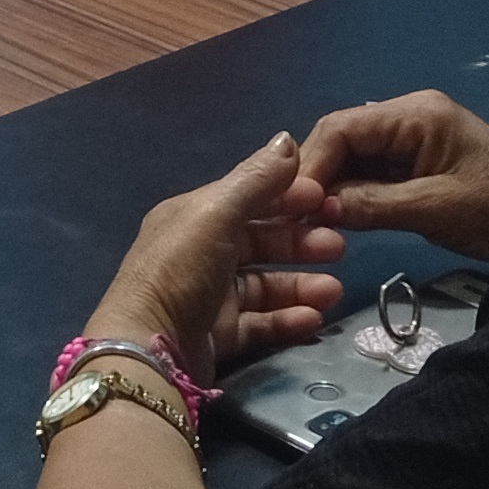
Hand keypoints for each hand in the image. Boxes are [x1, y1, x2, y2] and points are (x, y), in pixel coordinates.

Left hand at [86, 136, 343, 375]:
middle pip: (260, 241)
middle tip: (338, 247)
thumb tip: (288, 139)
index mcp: (194, 216)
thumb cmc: (181, 270)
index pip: (248, 198)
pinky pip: (260, 321)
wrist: (150, 349)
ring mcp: (210, 295)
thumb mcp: (216, 214)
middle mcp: (200, 252)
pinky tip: (312, 318)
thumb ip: (255, 179)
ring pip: (265, 284)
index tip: (326, 199)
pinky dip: (287, 318)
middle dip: (300, 242)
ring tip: (332, 291)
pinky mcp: (218, 333)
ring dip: (301, 285)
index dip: (287, 196)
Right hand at [295, 92, 488, 265]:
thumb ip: (373, 204)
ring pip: (352, 156)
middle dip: (316, 176)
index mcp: (416, 114)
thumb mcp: (434, 210)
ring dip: (331, 188)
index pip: (341, 128)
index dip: (311, 165)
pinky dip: (351, 193)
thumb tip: (317, 209)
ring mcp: (412, 138)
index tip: (292, 205)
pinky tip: (336, 218)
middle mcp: (408, 116)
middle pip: (342, 138)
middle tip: (294, 218)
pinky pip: (370, 171)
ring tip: (308, 223)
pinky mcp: (415, 161)